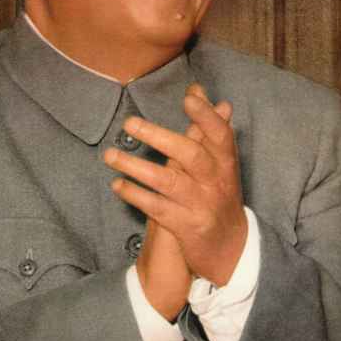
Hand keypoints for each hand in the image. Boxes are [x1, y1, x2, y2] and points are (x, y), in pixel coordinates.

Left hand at [104, 91, 208, 321]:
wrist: (231, 249)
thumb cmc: (220, 195)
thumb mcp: (220, 163)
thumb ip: (206, 126)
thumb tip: (198, 91)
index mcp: (225, 162)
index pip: (220, 134)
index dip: (206, 116)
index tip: (189, 98)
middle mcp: (216, 182)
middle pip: (191, 155)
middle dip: (159, 137)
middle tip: (129, 123)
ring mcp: (201, 205)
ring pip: (168, 182)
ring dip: (136, 167)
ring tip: (110, 155)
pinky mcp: (186, 227)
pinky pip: (157, 208)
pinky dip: (136, 195)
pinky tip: (117, 185)